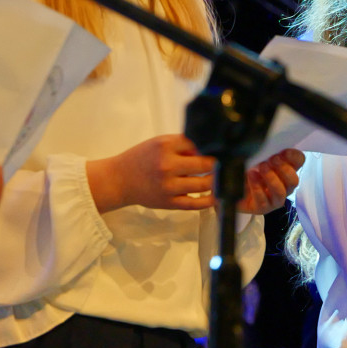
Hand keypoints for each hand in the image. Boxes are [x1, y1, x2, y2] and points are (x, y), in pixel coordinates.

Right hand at [87, 134, 216, 212]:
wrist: (119, 180)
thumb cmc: (142, 158)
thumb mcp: (159, 143)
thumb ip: (183, 144)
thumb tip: (211, 148)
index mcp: (165, 146)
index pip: (199, 144)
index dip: (214, 147)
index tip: (224, 150)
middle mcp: (167, 166)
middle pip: (205, 164)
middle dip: (218, 164)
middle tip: (227, 164)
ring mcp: (168, 186)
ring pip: (204, 184)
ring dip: (216, 181)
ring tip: (222, 177)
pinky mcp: (169, 203)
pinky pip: (195, 204)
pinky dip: (209, 200)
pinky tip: (216, 195)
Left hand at [237, 149, 304, 214]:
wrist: (230, 186)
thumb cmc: (245, 169)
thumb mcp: (255, 156)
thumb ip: (265, 151)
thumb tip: (271, 145)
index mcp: (285, 170)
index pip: (299, 162)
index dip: (294, 157)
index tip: (284, 152)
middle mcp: (283, 186)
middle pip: (294, 180)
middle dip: (284, 169)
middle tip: (271, 160)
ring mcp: (274, 199)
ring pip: (281, 192)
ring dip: (272, 179)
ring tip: (260, 168)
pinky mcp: (263, 208)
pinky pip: (264, 200)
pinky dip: (257, 187)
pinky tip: (251, 177)